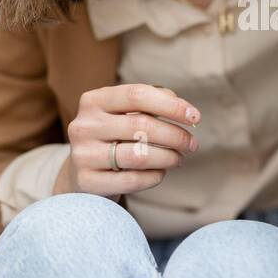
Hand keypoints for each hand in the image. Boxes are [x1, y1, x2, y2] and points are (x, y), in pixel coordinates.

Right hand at [52, 84, 199, 196]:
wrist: (83, 174)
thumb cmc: (113, 138)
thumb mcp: (124, 114)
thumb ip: (151, 104)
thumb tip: (182, 107)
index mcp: (93, 101)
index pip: (137, 95)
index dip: (170, 105)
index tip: (195, 116)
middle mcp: (83, 125)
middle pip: (141, 125)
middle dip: (175, 135)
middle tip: (192, 144)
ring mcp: (82, 155)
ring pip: (139, 155)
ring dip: (168, 157)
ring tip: (178, 158)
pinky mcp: (87, 182)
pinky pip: (132, 180)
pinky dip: (155, 176)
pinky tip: (161, 173)